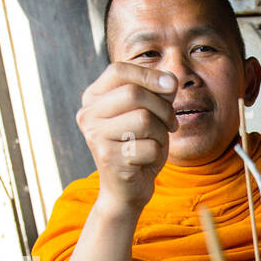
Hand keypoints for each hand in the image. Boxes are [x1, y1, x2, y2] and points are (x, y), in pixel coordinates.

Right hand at [76, 63, 178, 214]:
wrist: (126, 190)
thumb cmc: (139, 147)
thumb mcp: (149, 114)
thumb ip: (157, 93)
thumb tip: (170, 80)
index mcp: (93, 98)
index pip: (119, 71)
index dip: (148, 74)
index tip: (171, 85)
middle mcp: (88, 115)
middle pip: (134, 94)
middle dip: (163, 108)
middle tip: (170, 123)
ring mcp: (96, 136)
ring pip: (144, 119)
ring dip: (162, 132)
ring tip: (156, 142)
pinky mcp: (109, 158)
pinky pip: (150, 146)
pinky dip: (158, 153)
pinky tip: (147, 160)